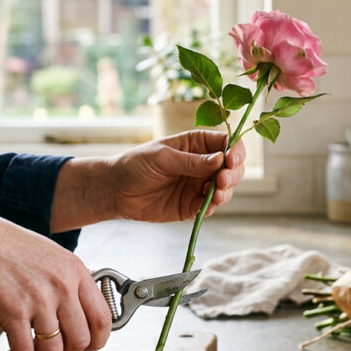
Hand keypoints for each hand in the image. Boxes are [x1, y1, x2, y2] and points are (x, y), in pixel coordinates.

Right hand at [0, 209, 111, 350]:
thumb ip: (71, 282)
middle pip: (81, 340)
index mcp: (76, 271)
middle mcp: (63, 286)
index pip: (103, 318)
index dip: (97, 340)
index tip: (86, 345)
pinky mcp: (13, 312)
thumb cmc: (9, 248)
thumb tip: (82, 313)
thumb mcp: (53, 256)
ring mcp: (39, 299)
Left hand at [49, 130, 245, 229]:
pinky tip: (208, 204)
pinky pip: (210, 206)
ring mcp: (198, 185)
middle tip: (223, 180)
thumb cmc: (136, 165)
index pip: (226, 143)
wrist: (116, 191)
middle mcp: (202, 164)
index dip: (235, 150)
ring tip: (217, 193)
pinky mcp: (192, 206)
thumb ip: (192, 161)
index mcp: (196, 144)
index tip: (231, 159)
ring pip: (226, 188)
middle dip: (233, 173)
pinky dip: (213, 206)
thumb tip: (221, 160)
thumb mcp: (163, 158)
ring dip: (226, 191)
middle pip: (232, 167)